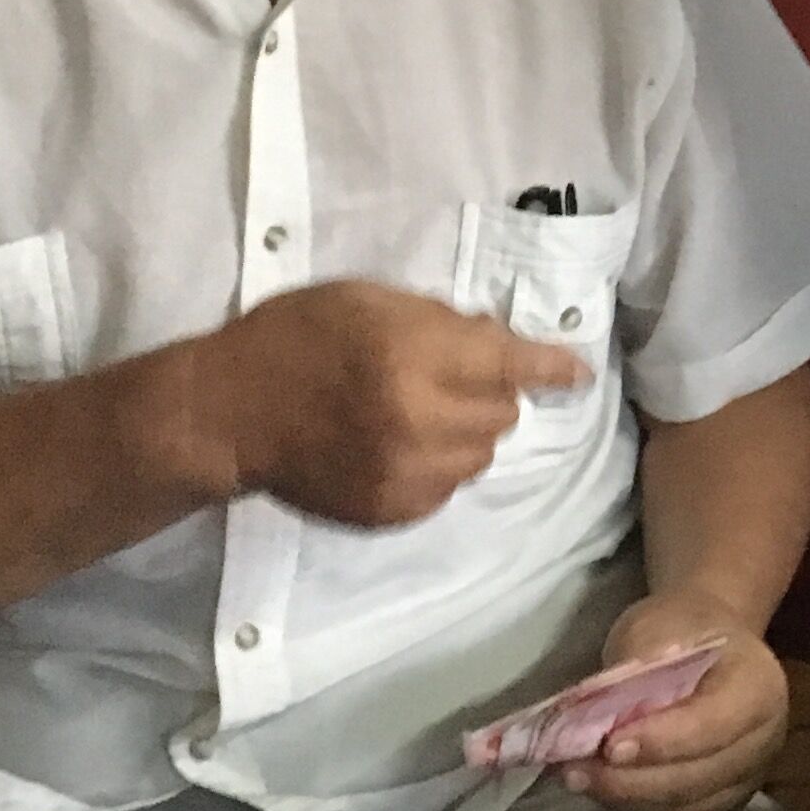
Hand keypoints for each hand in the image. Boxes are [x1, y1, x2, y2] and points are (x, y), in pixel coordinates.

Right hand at [187, 280, 591, 528]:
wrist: (230, 412)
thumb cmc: (296, 337)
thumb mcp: (368, 299)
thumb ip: (438, 319)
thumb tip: (497, 342)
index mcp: (412, 356)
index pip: (508, 363)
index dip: (550, 366)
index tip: (578, 373)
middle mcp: (417, 419)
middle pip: (503, 413)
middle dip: (490, 391)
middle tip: (448, 376)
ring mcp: (405, 473)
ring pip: (482, 456)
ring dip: (468, 432)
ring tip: (421, 413)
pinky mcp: (390, 511)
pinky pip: (448, 489)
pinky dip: (440, 466)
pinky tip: (400, 445)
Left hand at [563, 591, 789, 810]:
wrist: (710, 640)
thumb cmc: (683, 626)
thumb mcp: (655, 625)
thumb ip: (636, 669)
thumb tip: (599, 714)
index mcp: (759, 686)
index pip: (710, 725)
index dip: (660, 741)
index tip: (609, 745)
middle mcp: (765, 738)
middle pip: (697, 775)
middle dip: (632, 778)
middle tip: (575, 770)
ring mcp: (749, 773)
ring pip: (684, 800)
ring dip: (627, 795)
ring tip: (578, 778)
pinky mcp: (725, 795)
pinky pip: (679, 810)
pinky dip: (638, 802)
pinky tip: (603, 786)